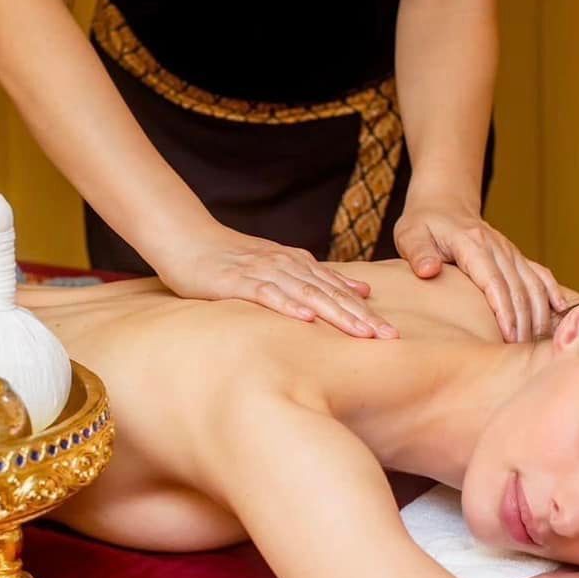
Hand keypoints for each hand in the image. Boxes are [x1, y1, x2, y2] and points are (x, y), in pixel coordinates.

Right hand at [156, 226, 397, 338]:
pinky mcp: (236, 282)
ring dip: (335, 314)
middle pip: (329, 294)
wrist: (187, 239)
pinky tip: (306, 318)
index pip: (338, 291)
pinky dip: (288, 306)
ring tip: (360, 333)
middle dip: (360, 317)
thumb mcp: (281, 264)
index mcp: (298, 264)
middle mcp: (285, 266)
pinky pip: (266, 294)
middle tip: (387, 338)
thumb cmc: (232, 259)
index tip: (390, 335)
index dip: (365, 312)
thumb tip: (360, 289)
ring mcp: (262, 272)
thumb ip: (318, 276)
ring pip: (306, 294)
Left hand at [394, 196, 564, 341]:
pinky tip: (560, 311)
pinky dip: (552, 292)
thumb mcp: (411, 235)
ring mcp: (509, 251)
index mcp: (472, 243)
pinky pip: (539, 274)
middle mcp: (497, 246)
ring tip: (538, 343)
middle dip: (523, 321)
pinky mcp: (515, 256)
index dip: (504, 309)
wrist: (443, 205)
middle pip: (517, 287)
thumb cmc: (423, 224)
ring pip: (532, 284)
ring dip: (538, 313)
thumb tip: (429, 271)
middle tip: (522, 352)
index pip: (493, 280)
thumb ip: (419, 253)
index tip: (509, 336)